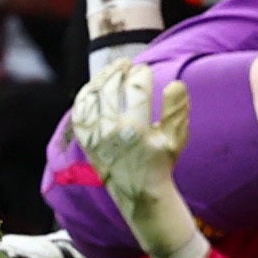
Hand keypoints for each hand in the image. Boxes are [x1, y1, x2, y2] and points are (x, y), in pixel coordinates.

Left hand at [69, 62, 202, 257]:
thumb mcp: (176, 139)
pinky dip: (86, 93)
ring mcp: (94, 136)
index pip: (136, 88)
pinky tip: (97, 84)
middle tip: (129, 65)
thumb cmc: (160, 162)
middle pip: (112, 87)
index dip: (141, 73)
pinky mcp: (85, 140)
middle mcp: (111, 132)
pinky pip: (80, 110)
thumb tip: (175, 84)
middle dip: (120, 70)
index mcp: (135, 130)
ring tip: (114, 69)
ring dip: (103, 77)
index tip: (146, 70)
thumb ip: (177, 110)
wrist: (138, 193)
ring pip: (93, 94)